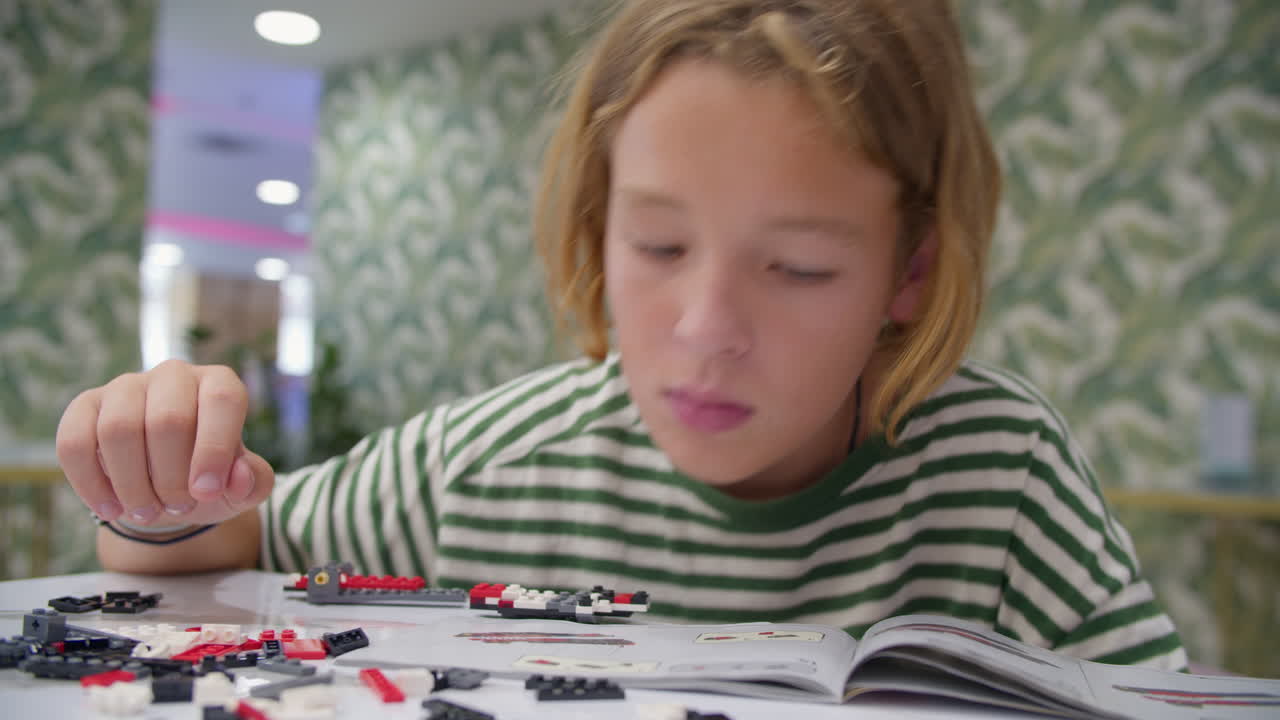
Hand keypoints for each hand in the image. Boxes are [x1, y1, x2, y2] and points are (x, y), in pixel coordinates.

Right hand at [56, 359, 274, 529]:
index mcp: (218, 384)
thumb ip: (254, 481)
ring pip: (119, 429)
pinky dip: (91, 484)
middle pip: (168, 419)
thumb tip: (239, 476)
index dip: (215, 448)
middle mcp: (174, 375)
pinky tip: (111, 510)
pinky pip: (75, 441)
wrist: (166, 487)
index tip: (207, 492)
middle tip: (179, 508)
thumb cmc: (209, 478)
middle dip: (172, 476)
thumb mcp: (241, 487)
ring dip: (132, 483)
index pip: (222, 400)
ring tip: (147, 512)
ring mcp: (126, 386)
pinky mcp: (86, 406)